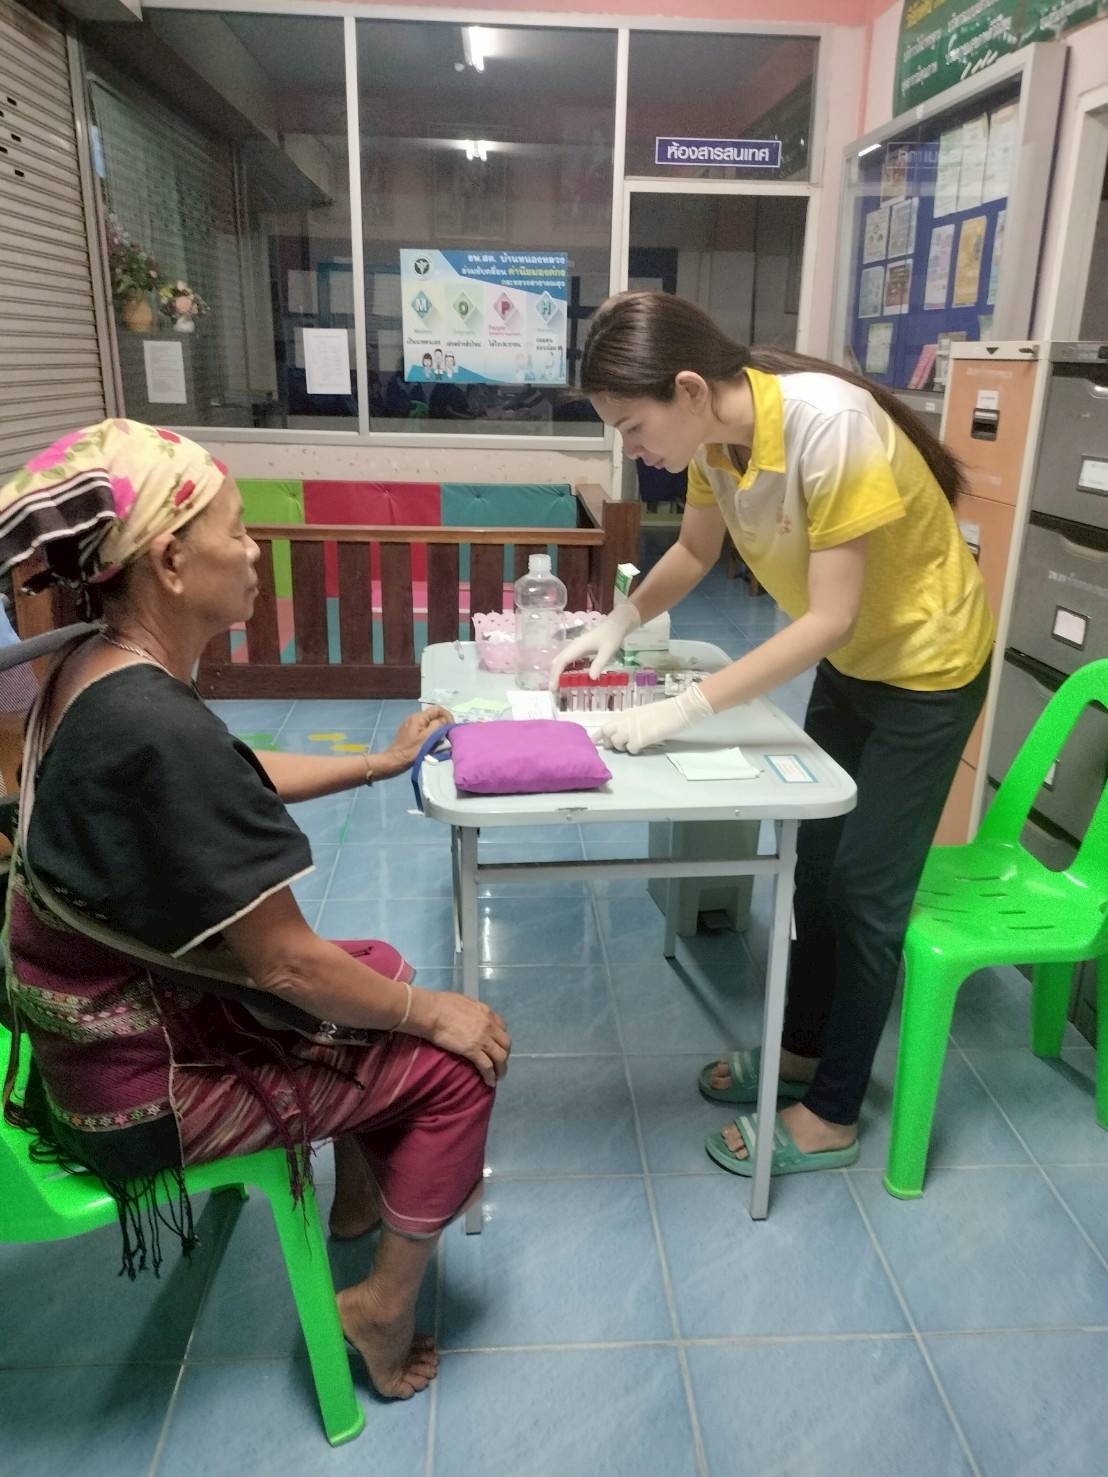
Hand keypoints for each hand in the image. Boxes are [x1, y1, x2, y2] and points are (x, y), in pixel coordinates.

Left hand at [379, 706, 451, 774]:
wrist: (395, 760)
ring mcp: (411, 724)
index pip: (437, 709)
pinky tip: (430, 741)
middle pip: (433, 715)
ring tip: (440, 739)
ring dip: (436, 728)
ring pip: (429, 722)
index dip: (447, 715)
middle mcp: (414, 717)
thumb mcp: (427, 738)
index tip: (451, 727)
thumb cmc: (411, 751)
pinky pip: (423, 727)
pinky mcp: (409, 731)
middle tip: (446, 734)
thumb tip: (445, 720)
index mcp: (418, 717)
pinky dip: (430, 732)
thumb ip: (437, 726)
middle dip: (442, 723)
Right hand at [408, 989, 510, 1086]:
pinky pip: (487, 1066)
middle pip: (505, 1044)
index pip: (502, 1027)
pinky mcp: (473, 1051)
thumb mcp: (464, 1001)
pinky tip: (489, 1082)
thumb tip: (469, 1017)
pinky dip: (490, 1076)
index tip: (497, 1045)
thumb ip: (472, 1010)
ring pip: (500, 1057)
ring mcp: (482, 1039)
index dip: (501, 1038)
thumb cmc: (441, 1004)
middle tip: (499, 1063)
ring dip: (501, 1069)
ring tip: (498, 1077)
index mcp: (486, 1012)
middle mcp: (489, 1025)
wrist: (431, 1012)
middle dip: (505, 1054)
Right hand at [549, 603, 643, 685]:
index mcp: (577, 647)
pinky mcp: (580, 649)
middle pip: (558, 661)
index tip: (554, 687)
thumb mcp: (608, 651)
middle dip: (553, 675)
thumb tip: (591, 678)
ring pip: (561, 660)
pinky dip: (565, 669)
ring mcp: (576, 647)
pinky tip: (569, 677)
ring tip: (559, 685)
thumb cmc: (612, 637)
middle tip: (554, 690)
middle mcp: (573, 647)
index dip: (556, 675)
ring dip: (558, 672)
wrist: (616, 624)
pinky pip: (569, 660)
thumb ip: (599, 663)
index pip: (562, 662)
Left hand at [595, 684, 714, 754]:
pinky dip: (635, 750)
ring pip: (617, 744)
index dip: (599, 735)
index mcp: (626, 714)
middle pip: (607, 735)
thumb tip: (624, 730)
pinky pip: (631, 749)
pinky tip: (642, 746)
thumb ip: (631, 720)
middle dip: (610, 742)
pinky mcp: (641, 739)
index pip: (606, 726)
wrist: (679, 709)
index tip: (593, 742)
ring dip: (623, 747)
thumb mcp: (643, 712)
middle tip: (617, 746)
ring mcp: (632, 730)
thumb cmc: (665, 710)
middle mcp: (626, 721)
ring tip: (634, 744)